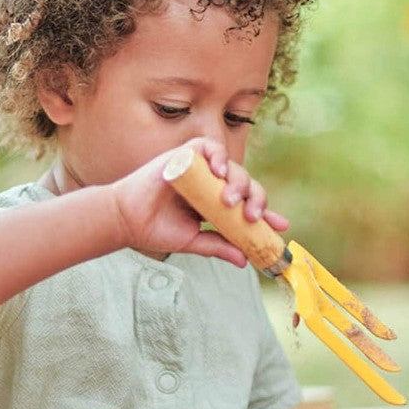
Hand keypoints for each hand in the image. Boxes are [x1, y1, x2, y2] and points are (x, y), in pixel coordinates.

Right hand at [110, 138, 288, 263]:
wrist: (127, 219)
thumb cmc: (156, 230)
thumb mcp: (194, 241)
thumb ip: (219, 246)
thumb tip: (245, 260)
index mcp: (216, 205)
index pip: (246, 206)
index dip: (266, 214)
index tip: (281, 226)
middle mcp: (212, 185)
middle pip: (245, 187)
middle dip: (255, 200)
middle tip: (251, 216)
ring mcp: (200, 169)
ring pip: (233, 168)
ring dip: (238, 183)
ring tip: (229, 200)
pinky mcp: (186, 155)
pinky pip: (210, 148)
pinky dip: (219, 156)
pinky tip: (220, 170)